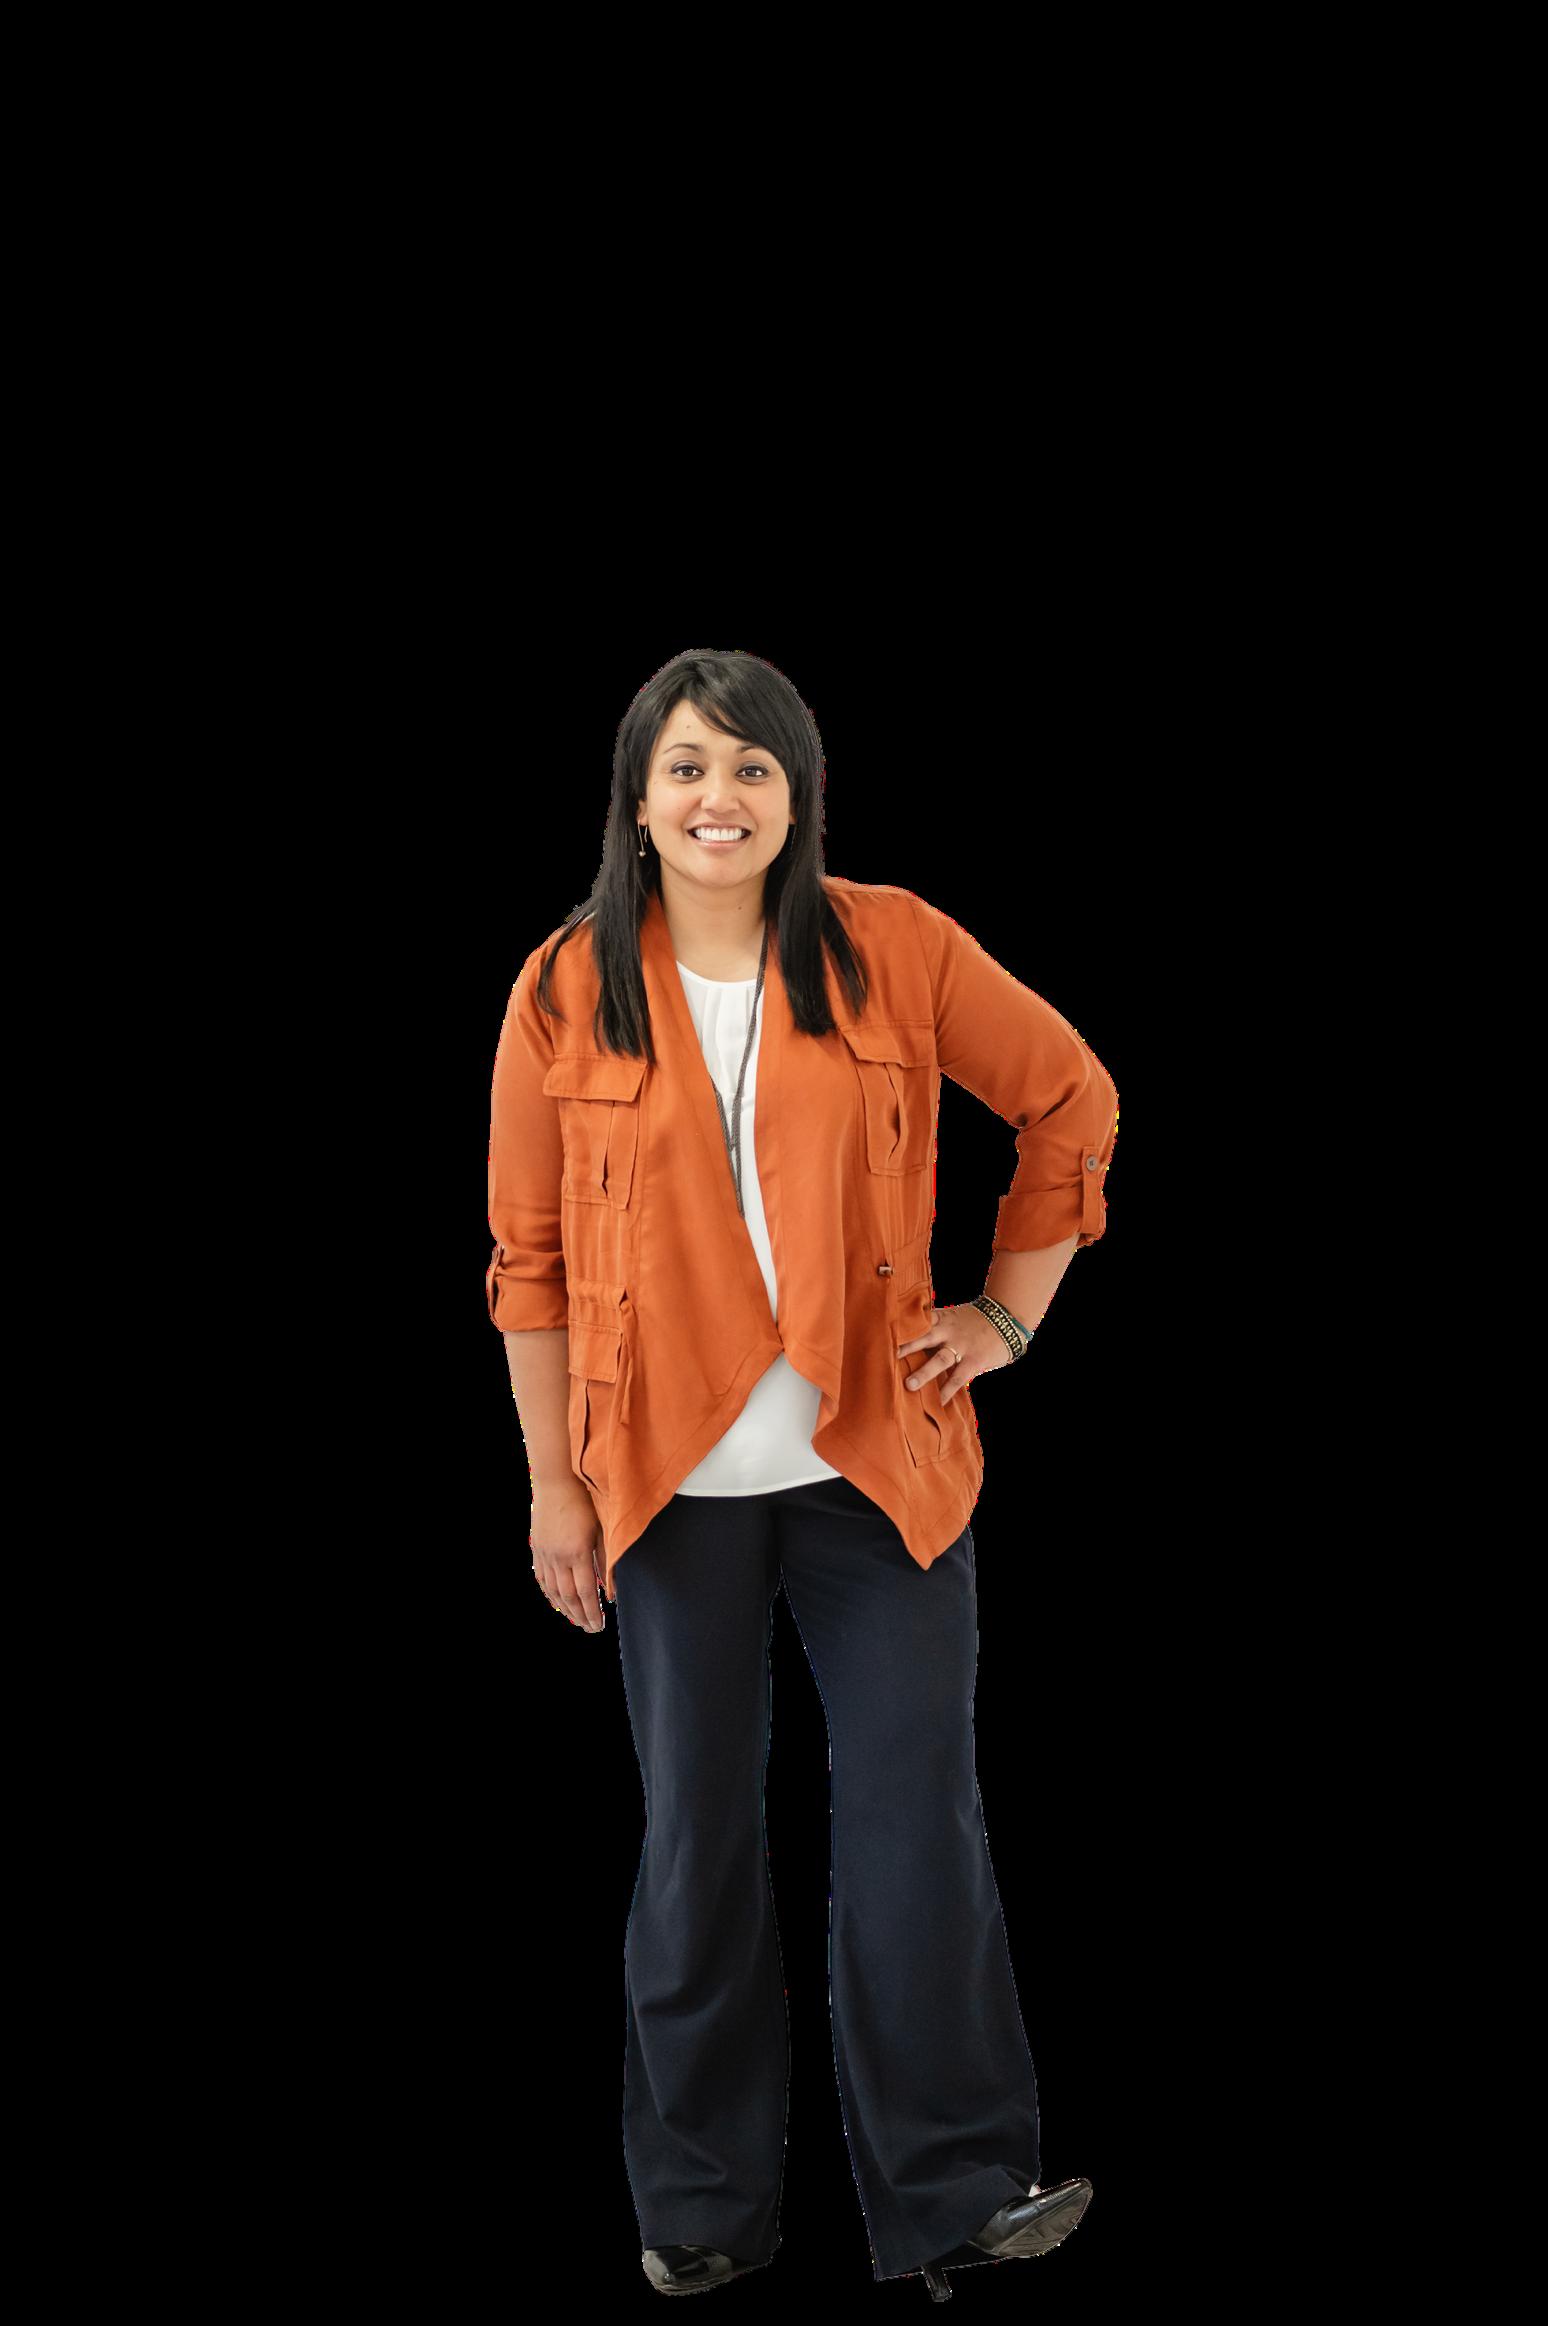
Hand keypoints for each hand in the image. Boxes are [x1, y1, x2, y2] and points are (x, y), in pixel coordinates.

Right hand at [531, 1482, 607, 1633]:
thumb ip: (606, 1559)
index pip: (586, 1592)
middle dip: (580, 1616)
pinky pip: (542, 1579)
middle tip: (590, 1629)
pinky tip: (557, 1602)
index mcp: (578, 1552)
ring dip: (565, 1609)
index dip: (593, 1612)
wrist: (555, 1482)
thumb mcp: (601, 1528)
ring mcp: (545, 1554)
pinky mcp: (537, 1550)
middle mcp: (559, 1557)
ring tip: (576, 1621)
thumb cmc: (584, 1501)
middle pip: (569, 1596)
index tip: (600, 1625)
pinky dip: (550, 1595)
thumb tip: (612, 1589)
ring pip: (554, 1591)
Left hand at [896, 1302, 1014, 1404]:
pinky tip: (939, 1402)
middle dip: (904, 1349)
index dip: (898, 1329)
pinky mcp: (974, 1360)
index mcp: (940, 1319)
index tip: (878, 1335)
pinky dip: (948, 1390)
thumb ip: (933, 1325)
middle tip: (885, 1359)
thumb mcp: (952, 1316)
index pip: (915, 1323)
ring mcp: (961, 1346)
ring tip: (908, 1385)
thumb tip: (907, 1338)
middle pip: (922, 1339)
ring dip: (924, 1373)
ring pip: (939, 1359)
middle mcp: (947, 1331)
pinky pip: (958, 1377)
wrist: (1007, 1318)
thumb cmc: (974, 1320)